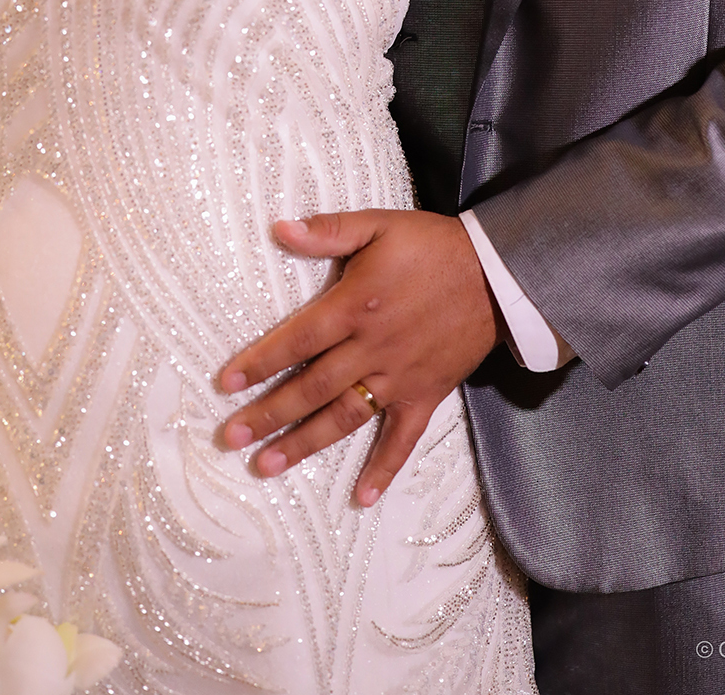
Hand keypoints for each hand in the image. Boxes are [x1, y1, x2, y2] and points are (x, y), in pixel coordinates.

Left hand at [218, 209, 499, 506]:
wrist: (499, 274)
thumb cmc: (433, 246)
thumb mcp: (379, 225)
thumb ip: (329, 230)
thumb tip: (279, 228)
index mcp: (356, 306)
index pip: (297, 340)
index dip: (259, 360)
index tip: (226, 383)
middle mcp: (372, 348)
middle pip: (311, 387)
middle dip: (268, 413)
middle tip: (230, 437)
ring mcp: (400, 377)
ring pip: (344, 417)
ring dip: (304, 444)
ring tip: (266, 466)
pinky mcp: (426, 395)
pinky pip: (403, 438)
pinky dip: (383, 469)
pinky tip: (361, 497)